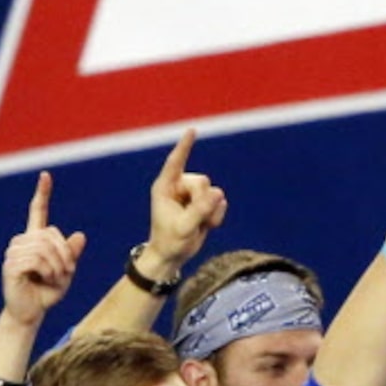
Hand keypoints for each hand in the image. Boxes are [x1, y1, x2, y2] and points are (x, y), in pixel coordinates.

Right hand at [2, 173, 85, 324]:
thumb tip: (80, 235)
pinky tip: (43, 279)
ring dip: (57, 266)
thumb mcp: (66, 272)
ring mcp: (14, 252)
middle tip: (65, 273)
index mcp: (35, 239)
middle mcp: (22, 241)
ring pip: (46, 248)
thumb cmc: (47, 292)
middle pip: (52, 235)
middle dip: (65, 256)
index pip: (37, 212)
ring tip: (53, 278)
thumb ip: (72, 254)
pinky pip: (37, 260)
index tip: (45, 175)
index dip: (42, 194)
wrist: (31, 312)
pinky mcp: (10, 265)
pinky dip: (48, 271)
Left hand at [145, 130, 227, 275]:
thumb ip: (200, 210)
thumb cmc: (170, 242)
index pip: (176, 162)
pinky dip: (217, 215)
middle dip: (203, 201)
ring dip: (211, 211)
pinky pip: (220, 202)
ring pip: (214, 191)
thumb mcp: (184, 227)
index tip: (191, 130)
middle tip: (195, 220)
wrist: (173, 256)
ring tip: (200, 225)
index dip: (185, 146)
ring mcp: (191, 195)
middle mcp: (178, 187)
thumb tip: (218, 193)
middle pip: (202, 181)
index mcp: (165, 187)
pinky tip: (206, 226)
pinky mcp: (203, 204)